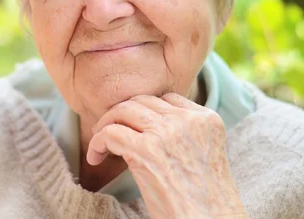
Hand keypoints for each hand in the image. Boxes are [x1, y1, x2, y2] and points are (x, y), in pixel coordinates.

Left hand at [87, 93, 247, 218]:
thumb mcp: (204, 156)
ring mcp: (167, 133)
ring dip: (106, 125)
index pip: (167, 99)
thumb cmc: (206, 203)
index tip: (134, 128)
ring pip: (124, 110)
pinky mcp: (147, 151)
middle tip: (110, 132)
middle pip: (143, 101)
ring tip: (101, 144)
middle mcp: (188, 120)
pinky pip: (111, 133)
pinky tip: (96, 157)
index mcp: (207, 119)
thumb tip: (146, 128)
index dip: (146, 111)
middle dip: (122, 114)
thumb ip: (184, 135)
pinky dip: (97, 142)